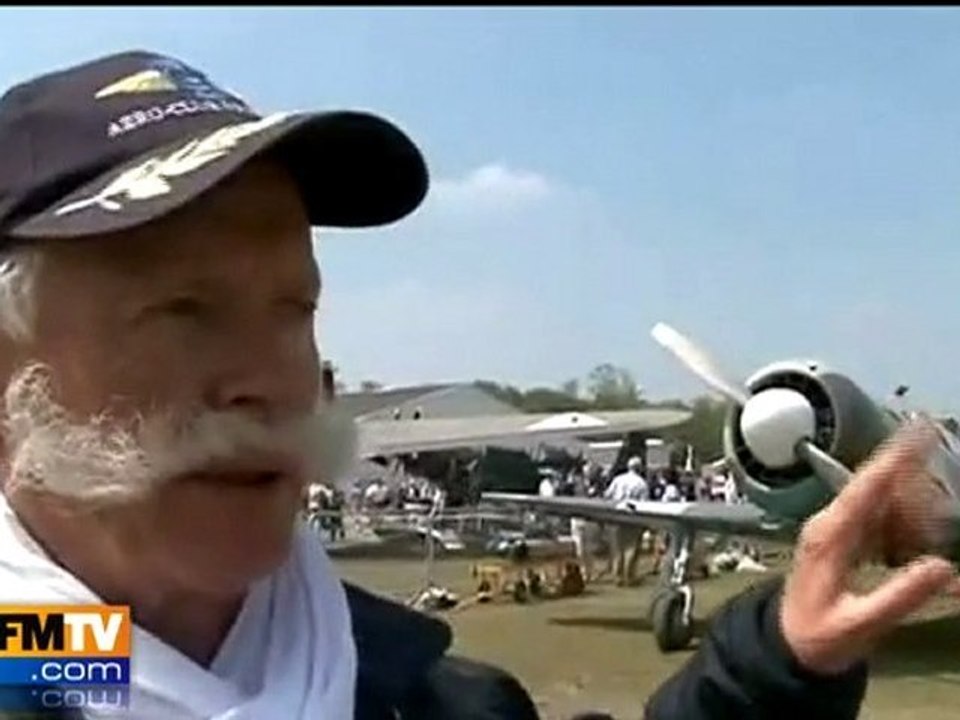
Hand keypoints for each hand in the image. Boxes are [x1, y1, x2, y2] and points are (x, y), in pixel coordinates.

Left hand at [780, 420, 957, 674]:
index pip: (864, 487)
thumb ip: (900, 596)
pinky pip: (878, 517)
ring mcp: (834, 527)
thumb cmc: (818, 636)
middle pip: (877, 488)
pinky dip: (902, 524)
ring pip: (881, 501)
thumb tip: (943, 566)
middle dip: (914, 489)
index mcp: (828, 535)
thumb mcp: (860, 624)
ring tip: (930, 531)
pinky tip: (915, 544)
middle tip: (938, 507)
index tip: (920, 431)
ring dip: (911, 510)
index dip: (893, 458)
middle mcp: (828, 522)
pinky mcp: (842, 537)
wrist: (788, 644)